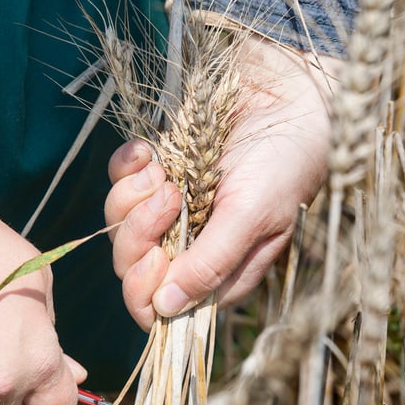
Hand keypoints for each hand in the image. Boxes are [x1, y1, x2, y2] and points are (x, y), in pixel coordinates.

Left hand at [105, 36, 340, 328]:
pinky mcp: (156, 169)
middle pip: (133, 265)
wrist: (286, 95)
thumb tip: (166, 309)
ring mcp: (169, 207)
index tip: (157, 255)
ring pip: (119, 223)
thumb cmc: (283, 161)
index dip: (146, 289)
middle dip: (140, 234)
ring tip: (164, 174)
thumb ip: (211, 264)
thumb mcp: (253, 216)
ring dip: (132, 198)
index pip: (161, 307)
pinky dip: (126, 166)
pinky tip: (148, 151)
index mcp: (217, 272)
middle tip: (170, 197)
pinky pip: (118, 178)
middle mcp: (188, 245)